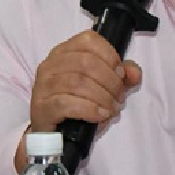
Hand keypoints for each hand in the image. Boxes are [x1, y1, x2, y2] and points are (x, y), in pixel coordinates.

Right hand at [17, 31, 141, 169]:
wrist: (54, 134)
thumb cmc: (78, 104)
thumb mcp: (103, 87)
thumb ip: (121, 76)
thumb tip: (134, 73)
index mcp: (64, 52)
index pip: (88, 40)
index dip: (110, 55)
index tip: (121, 74)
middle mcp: (50, 64)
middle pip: (86, 62)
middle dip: (110, 81)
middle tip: (119, 97)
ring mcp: (43, 85)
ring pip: (77, 82)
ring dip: (102, 96)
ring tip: (112, 109)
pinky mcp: (41, 107)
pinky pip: (66, 103)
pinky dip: (89, 109)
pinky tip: (100, 115)